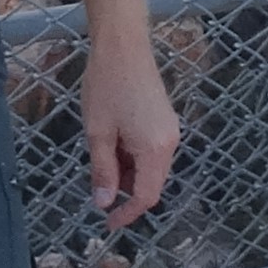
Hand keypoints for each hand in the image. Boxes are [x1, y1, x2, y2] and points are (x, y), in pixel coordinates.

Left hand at [81, 31, 178, 225]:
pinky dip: (133, 157)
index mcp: (155, 149)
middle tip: (97, 182)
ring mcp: (171, 130)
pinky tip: (113, 141)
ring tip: (101, 152)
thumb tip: (104, 202)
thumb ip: (103, 171)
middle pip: (151, 183)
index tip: (107, 222)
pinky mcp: (165, 120)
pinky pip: (152, 151)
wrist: (123, 45)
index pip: (146, 196)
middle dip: (125, 190)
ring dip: (127, 172)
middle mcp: (170, 142)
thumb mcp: (98, 133)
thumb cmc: (107, 86)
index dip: (127, 214)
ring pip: (151, 168)